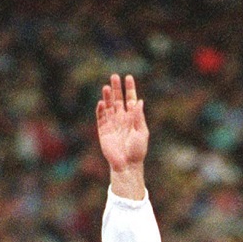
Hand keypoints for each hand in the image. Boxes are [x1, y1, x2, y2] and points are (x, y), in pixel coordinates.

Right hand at [96, 73, 148, 197]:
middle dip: (116, 88)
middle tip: (114, 76)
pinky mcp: (103, 131)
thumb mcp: (142, 132)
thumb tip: (139, 101)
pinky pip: (101, 118)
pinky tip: (101, 102)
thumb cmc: (137, 150)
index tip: (128, 77)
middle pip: (117, 100)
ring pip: (108, 106)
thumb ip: (138, 117)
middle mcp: (121, 118)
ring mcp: (112, 124)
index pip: (130, 99)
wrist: (127, 165)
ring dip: (107, 97)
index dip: (129, 89)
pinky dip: (101, 110)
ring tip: (106, 87)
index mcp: (132, 118)